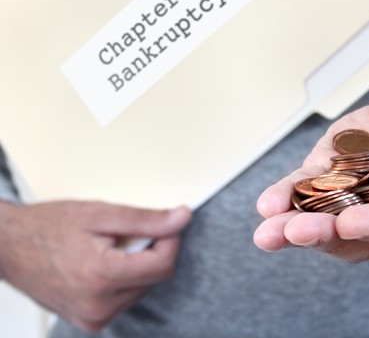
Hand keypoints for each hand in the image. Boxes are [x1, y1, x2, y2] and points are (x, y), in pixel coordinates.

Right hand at [0, 200, 190, 332]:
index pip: (163, 264)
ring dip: (136, 265)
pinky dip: (123, 279)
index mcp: (102, 277)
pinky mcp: (90, 322)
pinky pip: (125, 298)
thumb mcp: (102, 214)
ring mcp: (93, 318)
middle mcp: (99, 306)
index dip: (170, 239)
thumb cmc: (47, 227)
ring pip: (142, 287)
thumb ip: (147, 219)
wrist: (9, 247)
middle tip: (122, 234)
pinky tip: (101, 265)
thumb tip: (182, 218)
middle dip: (150, 250)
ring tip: (106, 249)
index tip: (164, 224)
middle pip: (155, 276)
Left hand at [254, 83, 368, 261]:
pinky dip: (292, 195)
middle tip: (289, 233)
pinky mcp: (344, 171)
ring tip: (267, 227)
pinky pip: (316, 188)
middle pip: (359, 231)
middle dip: (323, 233)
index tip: (349, 224)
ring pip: (330, 218)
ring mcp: (366, 193)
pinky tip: (270, 202)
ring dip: (296, 224)